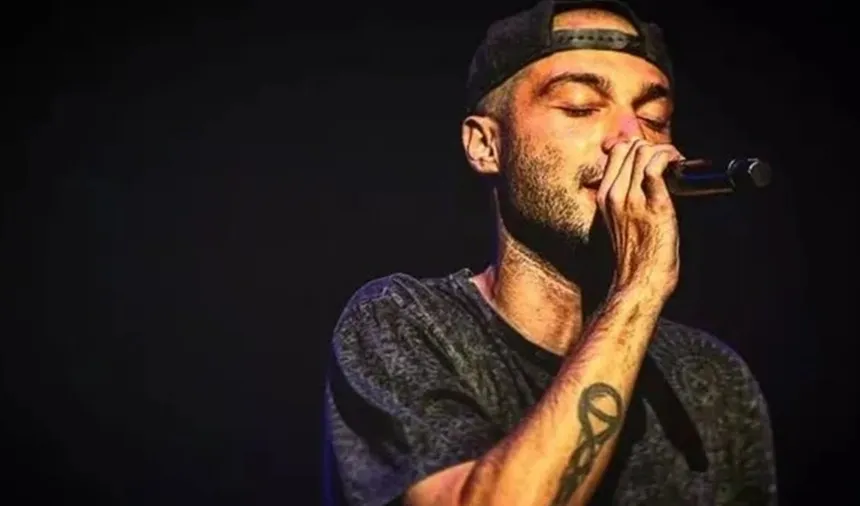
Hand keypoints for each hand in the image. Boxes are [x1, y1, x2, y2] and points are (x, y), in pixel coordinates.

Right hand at [596, 138, 681, 300]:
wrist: (640, 282)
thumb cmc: (637, 258)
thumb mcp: (621, 223)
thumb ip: (626, 199)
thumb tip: (644, 179)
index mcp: (605, 197)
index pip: (616, 151)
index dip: (638, 146)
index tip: (654, 157)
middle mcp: (614, 194)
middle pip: (630, 146)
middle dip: (653, 146)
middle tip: (669, 161)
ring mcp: (632, 199)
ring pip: (643, 151)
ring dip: (664, 151)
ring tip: (676, 163)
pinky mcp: (654, 205)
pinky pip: (655, 166)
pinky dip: (669, 158)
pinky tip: (678, 164)